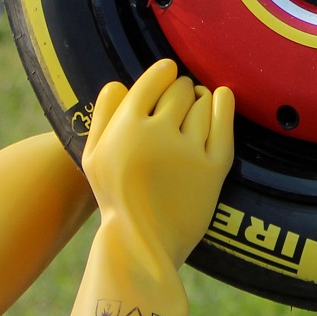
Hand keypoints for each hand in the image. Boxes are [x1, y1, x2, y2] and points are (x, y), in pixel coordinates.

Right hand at [80, 58, 235, 268]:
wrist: (140, 244)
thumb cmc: (115, 198)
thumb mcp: (93, 156)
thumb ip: (103, 115)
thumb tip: (119, 82)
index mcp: (126, 128)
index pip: (152, 81)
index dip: (162, 72)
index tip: (168, 71)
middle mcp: (157, 134)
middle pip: (179, 90)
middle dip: (181, 87)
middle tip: (181, 94)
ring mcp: (187, 151)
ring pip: (202, 103)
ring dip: (200, 98)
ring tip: (197, 103)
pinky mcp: (212, 168)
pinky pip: (223, 123)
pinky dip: (223, 104)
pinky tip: (220, 98)